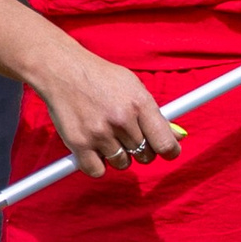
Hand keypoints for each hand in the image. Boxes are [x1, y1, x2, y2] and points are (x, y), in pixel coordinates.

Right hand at [29, 40, 185, 178]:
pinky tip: (94, 148)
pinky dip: (96, 165)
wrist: (62, 70)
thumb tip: (178, 137)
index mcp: (140, 103)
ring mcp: (100, 132)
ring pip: (122, 164)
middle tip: (128, 137)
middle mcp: (122, 119)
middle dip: (141, 150)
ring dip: (118, 156)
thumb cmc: (100, 78)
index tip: (167, 152)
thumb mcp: (133, 86)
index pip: (165, 143)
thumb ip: (154, 113)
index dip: (169, 152)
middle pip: (145, 155)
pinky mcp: (79, 143)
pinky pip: (97, 171)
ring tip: (107, 136)